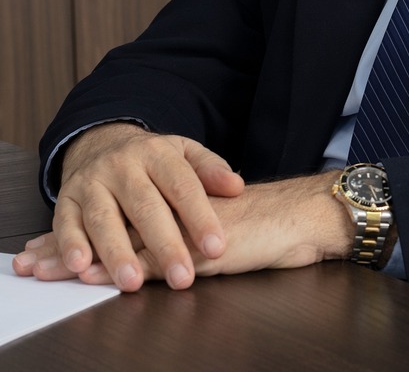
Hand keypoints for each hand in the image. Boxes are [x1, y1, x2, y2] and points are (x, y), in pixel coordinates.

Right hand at [13, 123, 244, 290]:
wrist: (102, 142)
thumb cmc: (153, 159)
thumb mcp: (184, 153)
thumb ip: (210, 169)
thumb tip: (236, 186)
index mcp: (158, 153)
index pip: (183, 185)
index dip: (200, 217)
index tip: (217, 247)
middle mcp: (123, 166)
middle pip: (146, 207)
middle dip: (165, 244)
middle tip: (182, 277)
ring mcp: (92, 182)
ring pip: (104, 218)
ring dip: (117, 252)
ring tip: (133, 281)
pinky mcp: (66, 199)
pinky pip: (65, 223)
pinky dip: (72, 245)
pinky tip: (83, 267)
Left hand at [16, 172, 352, 287]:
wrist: (306, 217)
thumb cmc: (277, 225)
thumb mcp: (230, 227)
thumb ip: (200, 229)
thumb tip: (182, 244)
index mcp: (182, 203)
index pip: (127, 212)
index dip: (89, 225)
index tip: (53, 237)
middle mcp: (177, 211)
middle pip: (114, 224)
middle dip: (70, 242)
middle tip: (30, 256)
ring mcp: (185, 230)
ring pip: (121, 241)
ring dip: (78, 256)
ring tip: (39, 268)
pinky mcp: (197, 252)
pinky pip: (150, 260)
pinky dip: (118, 268)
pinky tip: (90, 277)